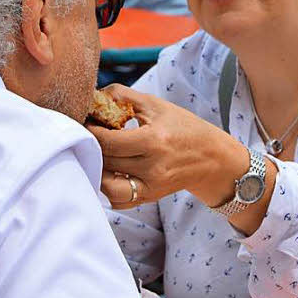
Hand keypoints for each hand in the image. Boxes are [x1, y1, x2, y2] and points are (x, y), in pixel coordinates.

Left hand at [87, 85, 242, 210]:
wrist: (212, 158)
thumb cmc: (182, 127)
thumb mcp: (155, 105)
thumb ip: (122, 96)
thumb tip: (94, 96)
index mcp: (154, 141)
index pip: (108, 141)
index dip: (90, 131)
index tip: (86, 122)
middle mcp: (152, 167)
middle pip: (104, 161)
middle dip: (90, 147)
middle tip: (86, 135)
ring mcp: (150, 187)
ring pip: (106, 185)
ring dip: (96, 169)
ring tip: (97, 154)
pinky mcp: (148, 198)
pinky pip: (117, 200)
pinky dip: (106, 187)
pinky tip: (109, 171)